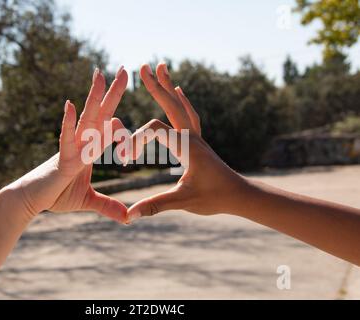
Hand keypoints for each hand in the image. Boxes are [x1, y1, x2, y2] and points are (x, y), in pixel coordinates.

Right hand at [5, 67, 128, 222]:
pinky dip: (69, 123)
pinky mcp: (62, 159)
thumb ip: (108, 205)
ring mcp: (72, 148)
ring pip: (86, 119)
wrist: (31, 201)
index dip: (123, 122)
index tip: (134, 118)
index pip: (109, 128)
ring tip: (100, 74)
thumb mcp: (88, 201)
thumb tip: (127, 218)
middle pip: (100, 113)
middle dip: (112, 93)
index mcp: (90, 149)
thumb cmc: (56, 195)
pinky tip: (71, 105)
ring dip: (94, 97)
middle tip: (124, 70)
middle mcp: (82, 143)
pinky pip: (66, 138)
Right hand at [127, 63, 248, 220]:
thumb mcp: (183, 201)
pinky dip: (181, 101)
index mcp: (186, 146)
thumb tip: (128, 215)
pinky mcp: (198, 142)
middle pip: (171, 104)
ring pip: (181, 105)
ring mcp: (196, 137)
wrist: (240, 195)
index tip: (125, 160)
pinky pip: (189, 115)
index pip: (154, 130)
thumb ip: (154, 206)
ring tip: (163, 67)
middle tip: (143, 66)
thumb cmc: (215, 197)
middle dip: (155, 86)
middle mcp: (191, 136)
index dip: (134, 140)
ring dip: (168, 87)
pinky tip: (179, 92)